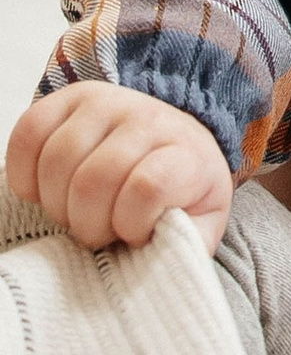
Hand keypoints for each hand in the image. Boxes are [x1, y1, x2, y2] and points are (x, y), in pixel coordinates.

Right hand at [8, 85, 231, 249]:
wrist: (174, 141)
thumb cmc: (179, 192)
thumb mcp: (200, 222)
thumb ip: (189, 244)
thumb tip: (170, 256)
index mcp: (186, 154)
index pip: (147, 188)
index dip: (130, 224)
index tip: (134, 234)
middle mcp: (148, 120)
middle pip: (92, 180)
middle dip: (87, 223)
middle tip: (99, 229)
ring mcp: (108, 103)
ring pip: (57, 160)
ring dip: (57, 202)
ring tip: (76, 210)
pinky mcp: (71, 97)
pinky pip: (29, 132)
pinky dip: (26, 173)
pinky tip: (44, 190)